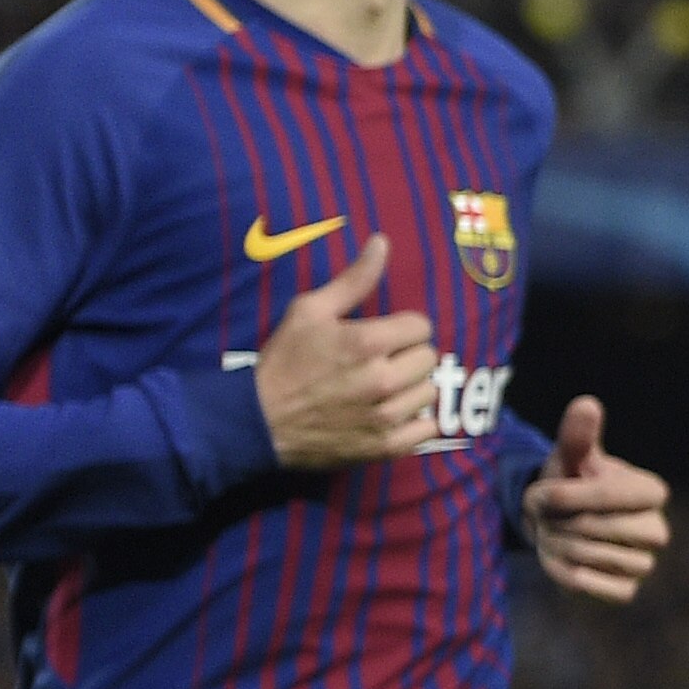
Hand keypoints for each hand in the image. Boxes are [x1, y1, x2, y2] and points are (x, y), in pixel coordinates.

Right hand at [255, 236, 437, 468]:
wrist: (259, 420)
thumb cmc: (284, 361)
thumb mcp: (309, 311)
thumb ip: (353, 279)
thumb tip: (382, 242)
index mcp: (368, 342)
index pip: (421, 326)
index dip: (403, 328)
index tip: (383, 334)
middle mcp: (383, 380)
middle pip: (429, 357)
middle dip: (407, 355)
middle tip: (380, 361)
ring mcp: (386, 416)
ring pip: (429, 392)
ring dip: (412, 388)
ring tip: (384, 388)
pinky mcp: (385, 446)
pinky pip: (428, 430)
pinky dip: (416, 423)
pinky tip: (392, 414)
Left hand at [525, 396, 671, 602]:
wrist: (557, 522)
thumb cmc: (568, 482)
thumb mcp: (569, 457)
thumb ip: (577, 435)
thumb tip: (587, 404)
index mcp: (649, 491)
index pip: (614, 496)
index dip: (571, 496)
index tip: (543, 492)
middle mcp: (655, 528)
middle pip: (599, 528)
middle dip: (559, 521)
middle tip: (544, 514)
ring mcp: (643, 562)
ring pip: (595, 558)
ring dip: (560, 546)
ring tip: (553, 533)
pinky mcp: (626, 589)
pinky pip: (603, 589)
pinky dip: (574, 577)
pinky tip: (563, 562)